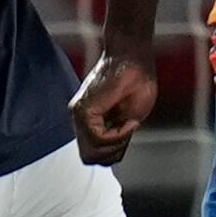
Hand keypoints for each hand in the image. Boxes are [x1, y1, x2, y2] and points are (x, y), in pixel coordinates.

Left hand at [69, 48, 158, 164]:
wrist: (133, 58)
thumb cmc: (136, 81)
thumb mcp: (129, 118)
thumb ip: (117, 137)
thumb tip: (113, 155)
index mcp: (89, 121)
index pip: (94, 154)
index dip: (114, 152)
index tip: (128, 134)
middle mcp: (79, 119)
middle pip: (91, 158)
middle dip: (113, 152)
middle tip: (128, 133)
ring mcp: (79, 115)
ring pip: (93, 152)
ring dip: (116, 144)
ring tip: (128, 125)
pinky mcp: (83, 111)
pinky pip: (98, 139)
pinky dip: (117, 136)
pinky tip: (127, 122)